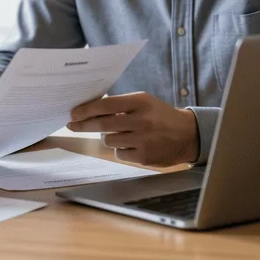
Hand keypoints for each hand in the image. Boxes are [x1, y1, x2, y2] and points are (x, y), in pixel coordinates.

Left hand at [67, 92, 198, 166]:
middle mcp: (141, 120)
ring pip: (108, 140)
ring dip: (108, 137)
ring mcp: (143, 140)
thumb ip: (121, 105)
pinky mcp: (144, 157)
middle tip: (72, 125)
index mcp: (140, 102)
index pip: (106, 105)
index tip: (73, 113)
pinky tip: (132, 144)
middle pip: (103, 124)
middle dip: (83, 125)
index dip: (87, 110)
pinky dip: (120, 149)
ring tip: (120, 133)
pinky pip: (119, 154)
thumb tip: (90, 109)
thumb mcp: (144, 103)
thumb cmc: (159, 116)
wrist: (187, 135)